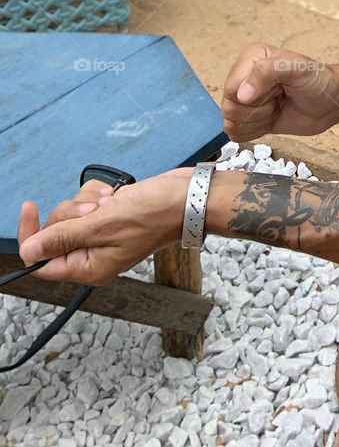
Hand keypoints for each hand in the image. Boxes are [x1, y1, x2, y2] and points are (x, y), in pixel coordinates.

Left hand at [17, 169, 191, 285]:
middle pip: (57, 232)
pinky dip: (98, 195)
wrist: (186, 197)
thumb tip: (28, 251)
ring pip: (72, 214)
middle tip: (96, 209)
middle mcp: (93, 254)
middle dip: (71, 212)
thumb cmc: (151, 214)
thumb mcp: (103, 225)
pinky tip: (115, 195)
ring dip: (87, 201)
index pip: (43, 261)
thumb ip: (63, 237)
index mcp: (89, 268)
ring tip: (110, 201)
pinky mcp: (110, 216)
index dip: (32, 235)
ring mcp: (102, 234)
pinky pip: (88, 203)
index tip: (29, 206)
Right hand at [221, 42, 338, 140]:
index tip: (277, 92)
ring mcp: (245, 98)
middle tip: (280, 99)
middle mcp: (244, 76)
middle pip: (230, 107)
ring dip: (258, 121)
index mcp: (250, 58)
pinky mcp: (250, 117)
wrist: (331, 102)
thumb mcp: (297, 69)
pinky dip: (255, 131)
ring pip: (232, 122)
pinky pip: (237, 133)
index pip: (231, 89)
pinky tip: (272, 119)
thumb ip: (267, 73)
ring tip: (277, 107)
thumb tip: (241, 95)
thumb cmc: (318, 81)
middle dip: (258, 110)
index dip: (253, 98)